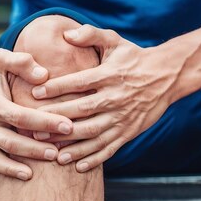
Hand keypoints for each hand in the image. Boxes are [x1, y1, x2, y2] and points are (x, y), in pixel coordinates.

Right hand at [0, 50, 73, 179]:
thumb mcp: (1, 60)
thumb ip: (21, 62)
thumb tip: (43, 75)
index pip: (21, 116)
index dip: (45, 122)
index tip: (68, 125)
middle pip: (14, 138)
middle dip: (40, 145)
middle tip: (63, 148)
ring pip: (6, 152)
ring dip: (30, 158)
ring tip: (54, 158)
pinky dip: (10, 170)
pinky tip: (29, 175)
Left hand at [31, 25, 177, 171]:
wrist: (167, 76)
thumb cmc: (134, 57)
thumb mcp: (114, 40)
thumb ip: (90, 34)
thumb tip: (66, 35)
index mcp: (109, 75)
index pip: (78, 82)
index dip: (56, 88)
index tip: (35, 93)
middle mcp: (115, 97)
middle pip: (82, 110)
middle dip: (57, 119)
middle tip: (33, 126)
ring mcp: (122, 117)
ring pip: (94, 133)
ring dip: (72, 144)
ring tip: (52, 151)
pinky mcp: (129, 132)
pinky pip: (110, 148)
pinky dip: (94, 158)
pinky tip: (77, 166)